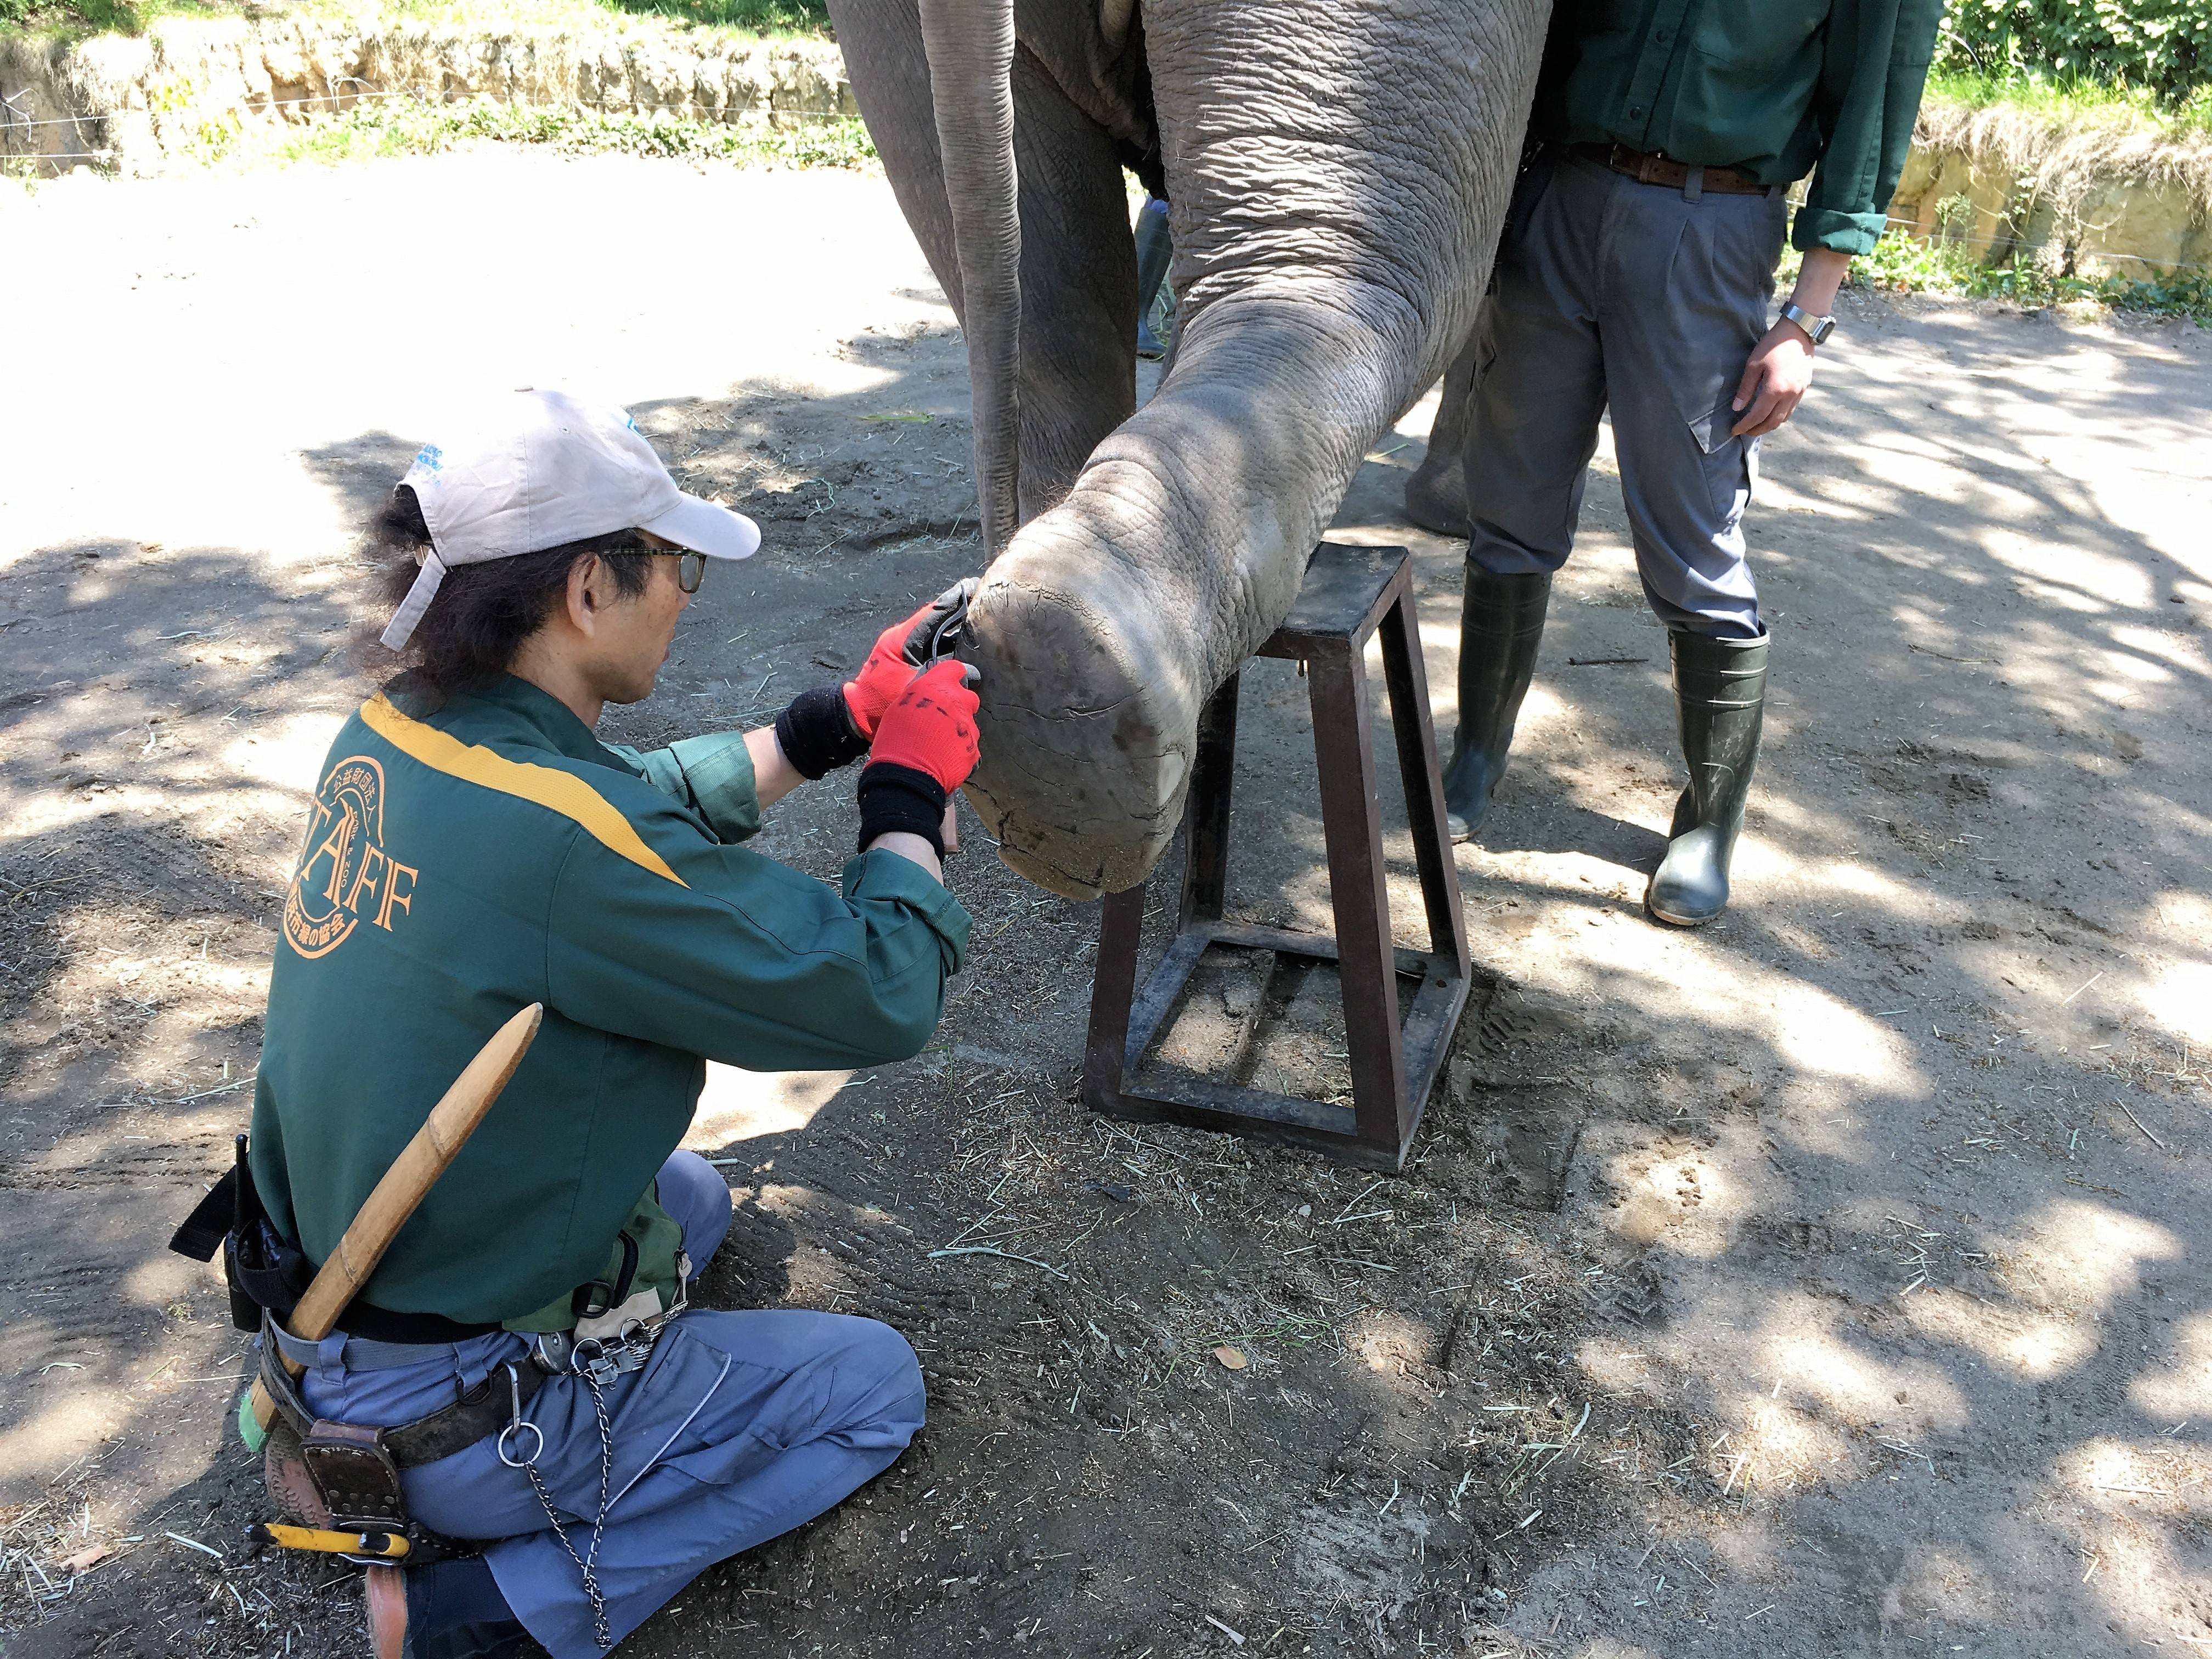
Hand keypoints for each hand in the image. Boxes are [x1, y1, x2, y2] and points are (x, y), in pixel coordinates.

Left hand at [842, 578, 978, 739]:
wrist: (857, 716)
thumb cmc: (879, 702)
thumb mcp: (912, 688)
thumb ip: (940, 676)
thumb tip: (973, 672)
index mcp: (903, 639)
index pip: (933, 612)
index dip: (955, 599)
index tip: (974, 585)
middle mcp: (906, 639)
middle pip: (938, 620)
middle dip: (961, 612)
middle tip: (986, 602)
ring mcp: (908, 650)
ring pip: (938, 634)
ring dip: (959, 630)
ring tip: (984, 624)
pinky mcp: (912, 662)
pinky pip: (936, 649)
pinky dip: (952, 647)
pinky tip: (971, 648)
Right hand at [868, 659, 980, 793]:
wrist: (907, 773)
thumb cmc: (896, 739)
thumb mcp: (900, 706)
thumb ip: (921, 695)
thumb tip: (926, 693)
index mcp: (938, 685)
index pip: (955, 668)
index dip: (951, 676)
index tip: (946, 683)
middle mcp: (958, 701)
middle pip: (969, 696)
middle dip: (959, 705)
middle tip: (943, 718)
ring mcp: (969, 725)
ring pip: (969, 722)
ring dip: (959, 729)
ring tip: (941, 743)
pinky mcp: (974, 747)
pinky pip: (971, 745)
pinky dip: (961, 749)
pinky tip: (946, 757)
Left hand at [1729, 319, 1817, 437]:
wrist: (1799, 332)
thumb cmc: (1773, 345)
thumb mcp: (1754, 365)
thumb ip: (1746, 388)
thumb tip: (1737, 408)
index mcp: (1776, 389)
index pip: (1758, 416)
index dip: (1745, 425)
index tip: (1734, 430)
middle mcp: (1790, 395)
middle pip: (1772, 423)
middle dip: (1757, 430)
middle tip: (1744, 431)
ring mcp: (1800, 392)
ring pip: (1784, 418)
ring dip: (1769, 425)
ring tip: (1755, 425)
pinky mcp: (1805, 388)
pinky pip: (1791, 410)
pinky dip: (1779, 416)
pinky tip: (1770, 413)